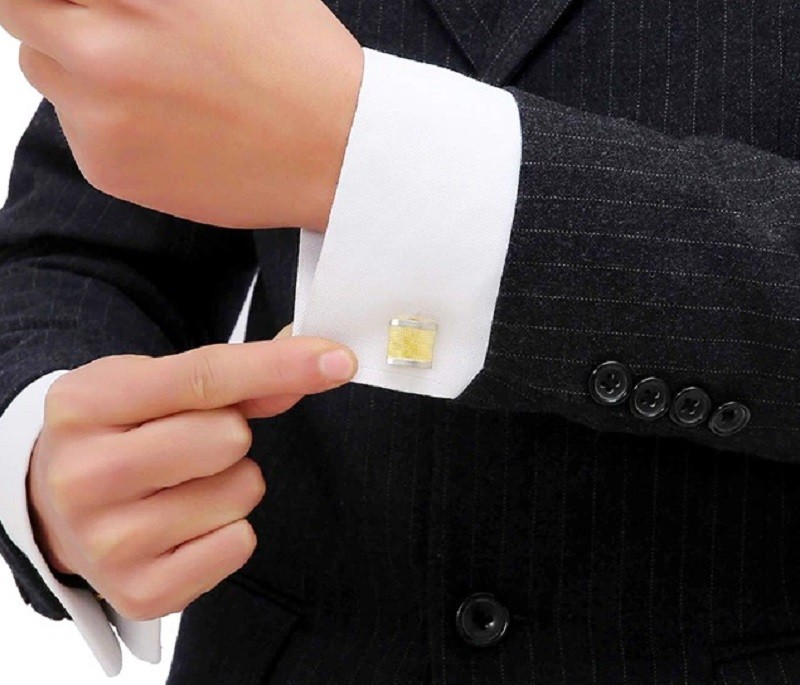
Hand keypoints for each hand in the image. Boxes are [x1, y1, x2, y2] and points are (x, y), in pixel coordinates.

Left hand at [1, 0, 363, 230]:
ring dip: (76, 66)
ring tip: (150, 83)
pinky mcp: (107, 167)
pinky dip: (104, 122)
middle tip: (115, 30)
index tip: (84, 3)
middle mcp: (103, 43)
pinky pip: (75, 128)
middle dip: (59, 12)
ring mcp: (99, 112)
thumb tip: (113, 0)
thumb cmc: (299, 61)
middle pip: (20, 7)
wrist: (336, 154)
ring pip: (42, 69)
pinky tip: (166, 128)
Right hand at [27, 333, 356, 619]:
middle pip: (229, 438)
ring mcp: (108, 541)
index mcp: (86, 405)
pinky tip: (186, 524)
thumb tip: (318, 362)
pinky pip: (238, 544)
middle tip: (192, 445)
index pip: (204, 377)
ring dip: (231, 483)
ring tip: (184, 484)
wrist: (56, 504)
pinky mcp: (139, 592)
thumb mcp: (155, 386)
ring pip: (241, 492)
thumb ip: (237, 376)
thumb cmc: (118, 433)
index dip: (279, 365)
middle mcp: (86, 475)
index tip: (337, 359)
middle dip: (231, 435)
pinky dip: (228, 530)